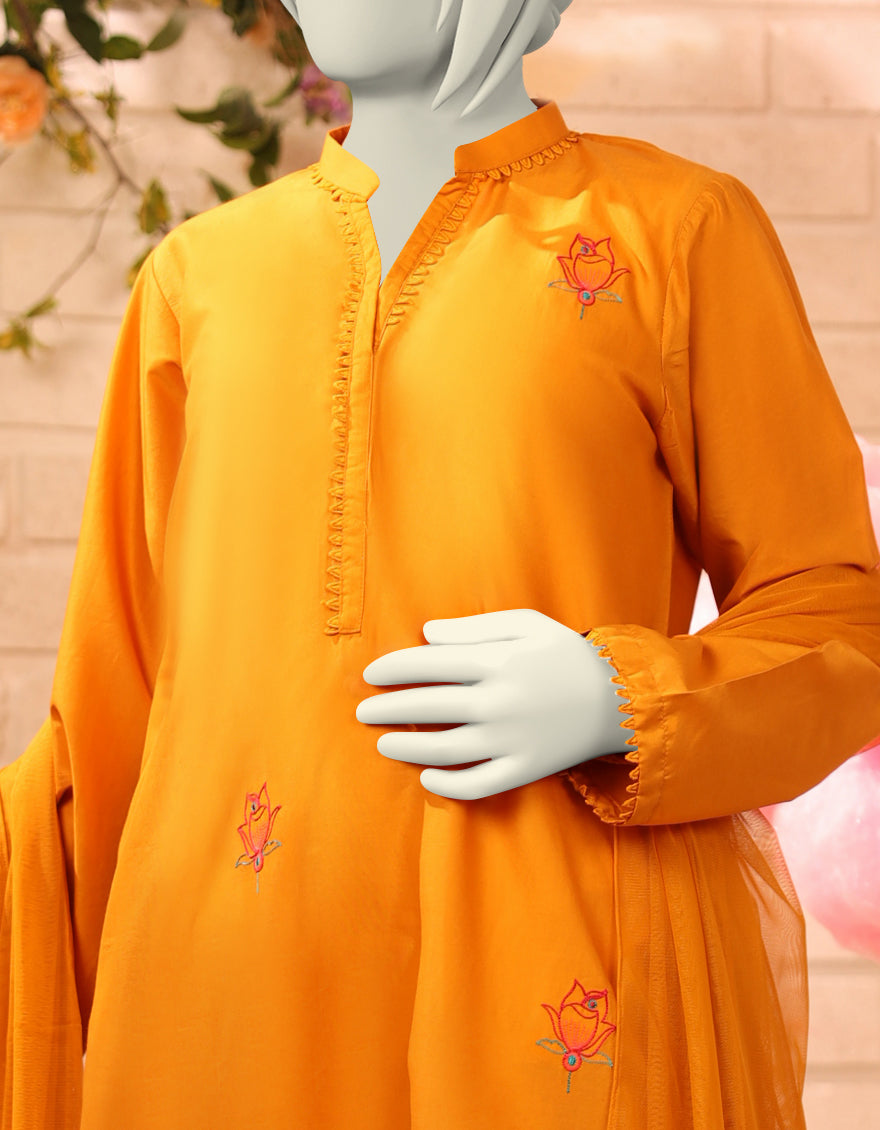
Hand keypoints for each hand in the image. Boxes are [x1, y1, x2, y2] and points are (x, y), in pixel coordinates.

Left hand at [355, 608, 634, 799]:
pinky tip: (427, 777)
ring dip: (406, 747)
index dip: (391, 669)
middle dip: (387, 708)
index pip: (427, 664)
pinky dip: (448, 785)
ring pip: (443, 748)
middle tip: (362, 712)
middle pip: (427, 705)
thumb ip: (474, 628)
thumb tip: (425, 634)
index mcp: (497, 662)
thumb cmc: (566, 654)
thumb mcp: (526, 624)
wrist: (620, 698)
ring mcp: (511, 740)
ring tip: (383, 743)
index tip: (369, 676)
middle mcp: (499, 702)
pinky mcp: (524, 769)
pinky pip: (477, 785)